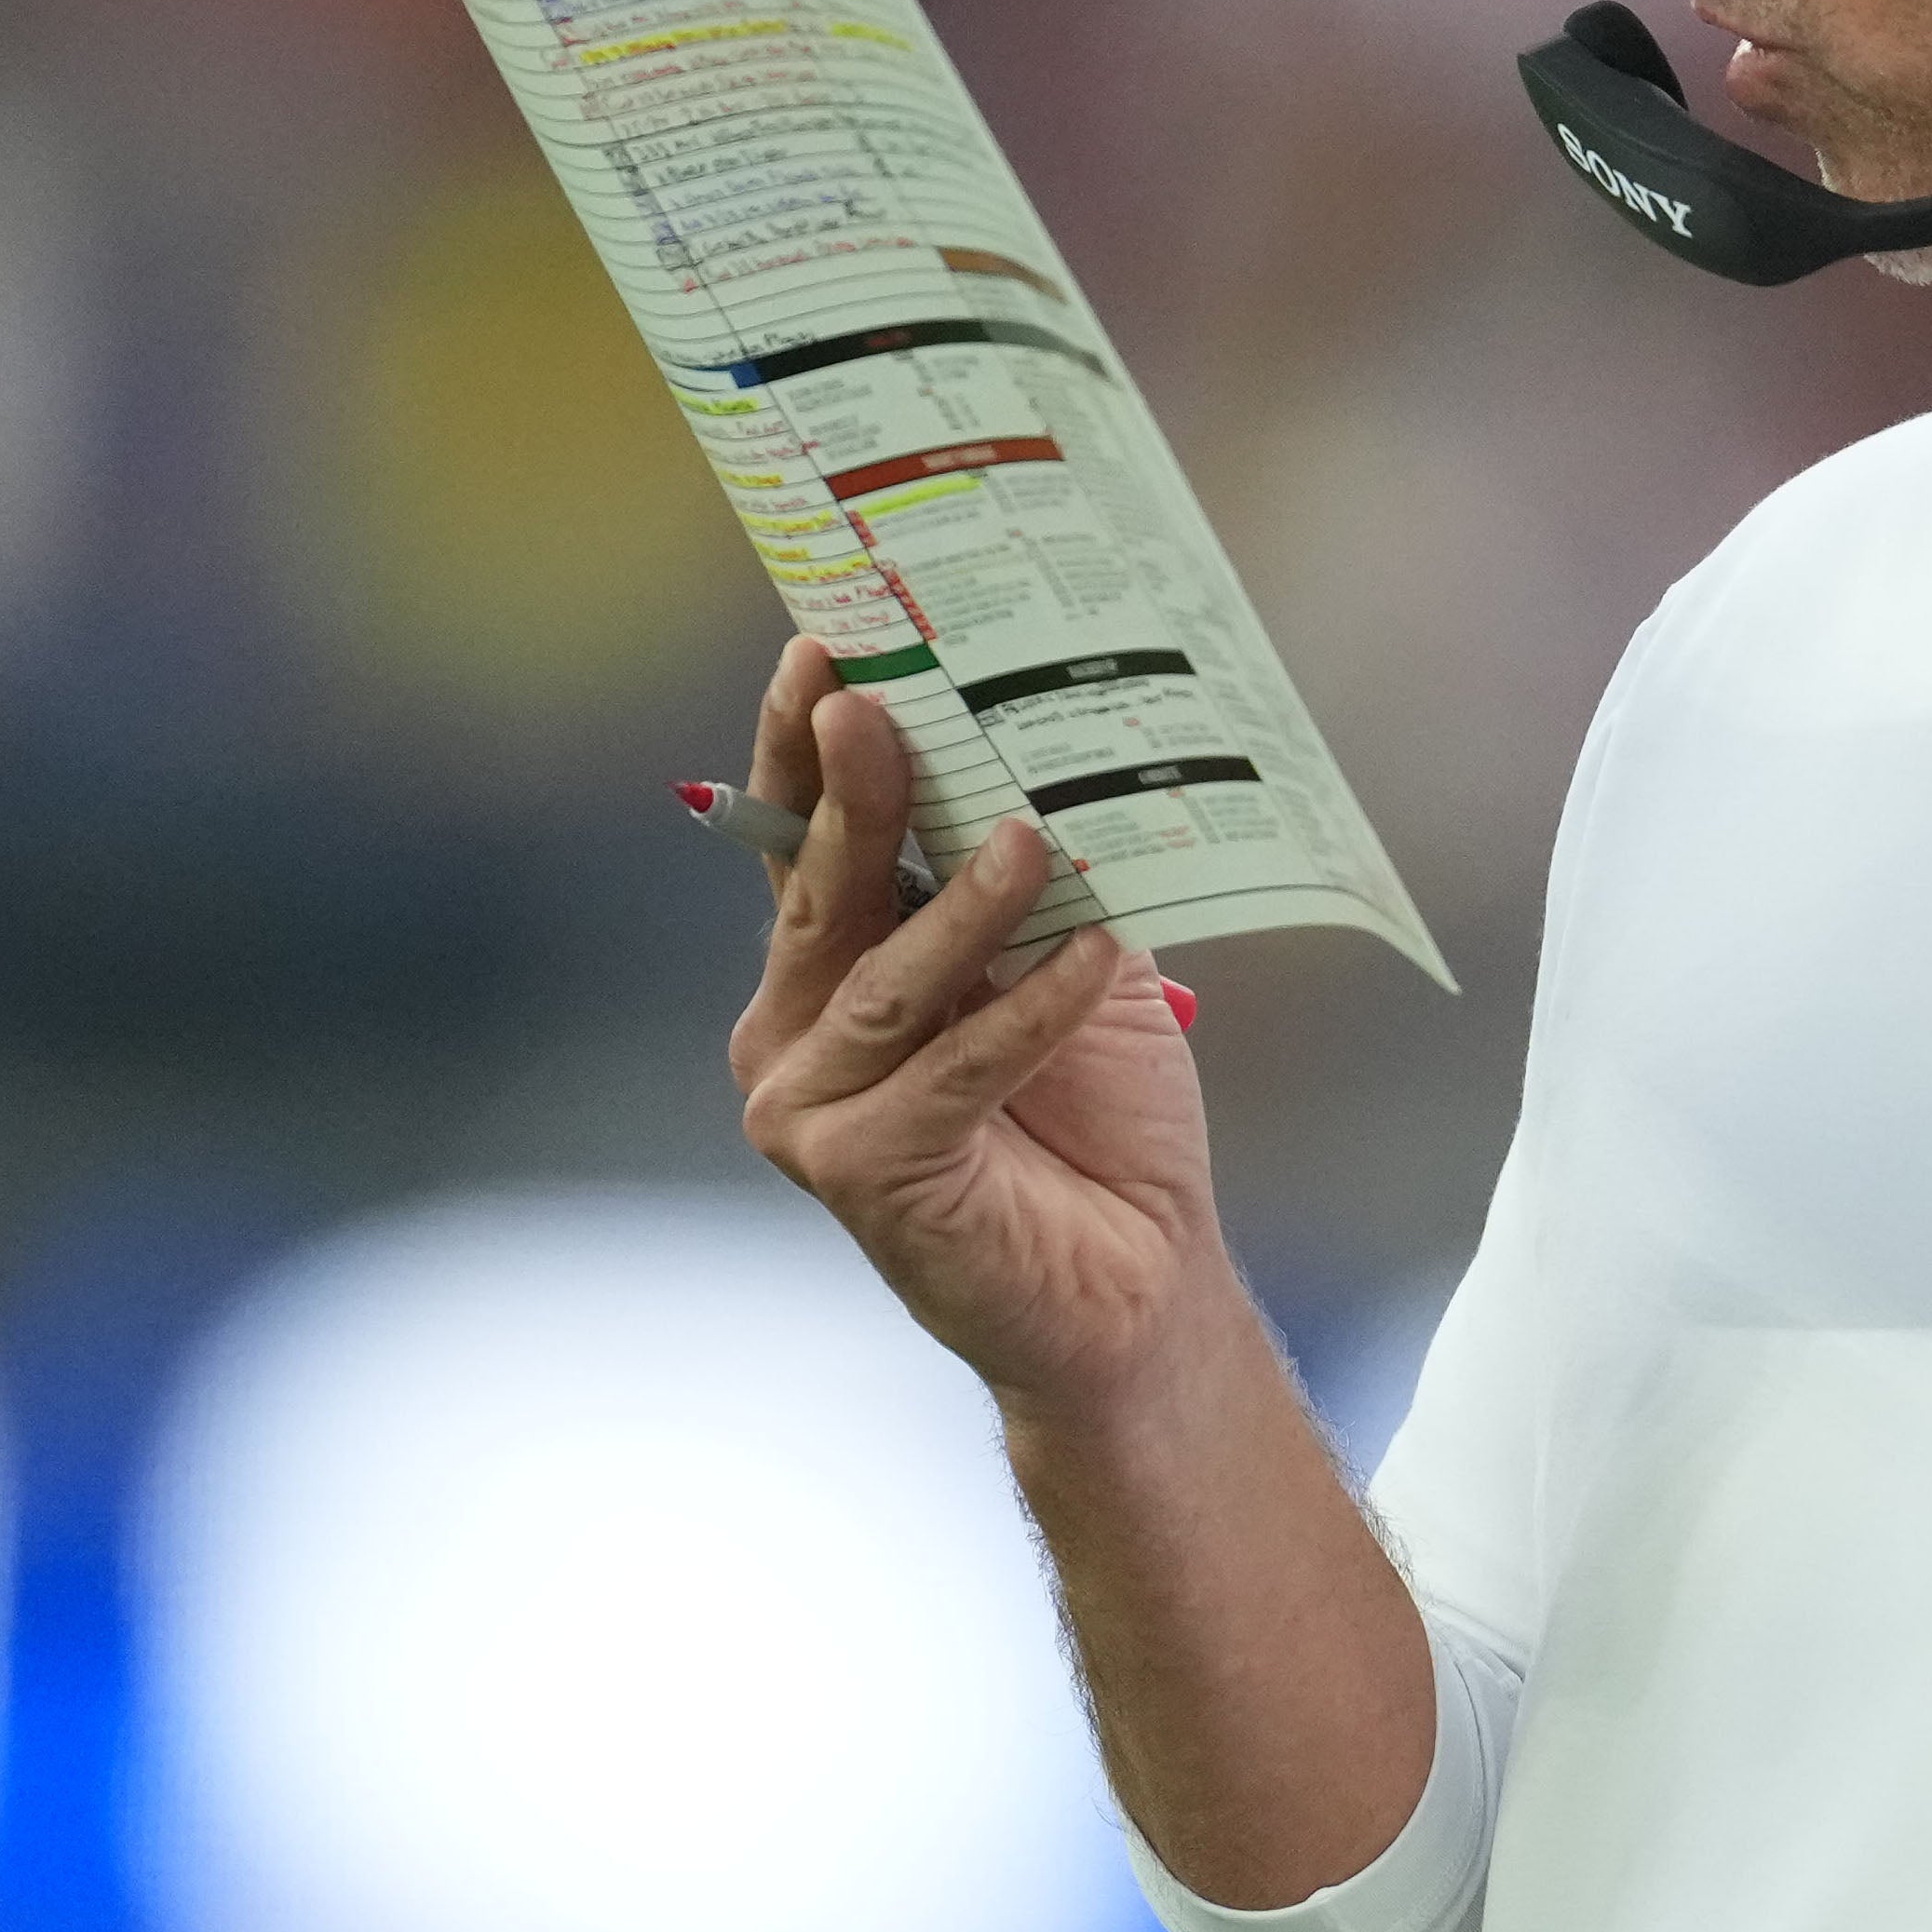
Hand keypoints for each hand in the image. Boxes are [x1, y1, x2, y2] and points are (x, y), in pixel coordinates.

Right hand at [728, 638, 1221, 1418]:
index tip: (823, 648)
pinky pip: (947, 1072)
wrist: (1138, 1283)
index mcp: (828, 968)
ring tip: (1035, 842)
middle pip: (821, 890)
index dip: (803, 744)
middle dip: (853, 790)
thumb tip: (1050, 740)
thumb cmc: (1098, 1116)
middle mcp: (793, 1032)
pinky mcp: (856, 1173)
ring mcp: (808, 1108)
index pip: (802, 838)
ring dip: (964, 906)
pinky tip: (1093, 961)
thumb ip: (1034, 870)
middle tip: (878, 705)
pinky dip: (1027, 1015)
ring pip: (883, 981)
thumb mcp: (1074, 956)